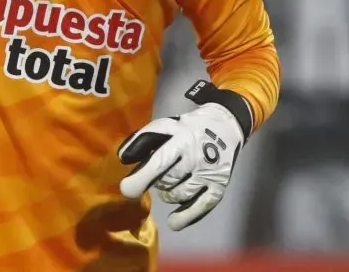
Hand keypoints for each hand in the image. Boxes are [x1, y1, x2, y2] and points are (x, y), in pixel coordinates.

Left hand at [118, 87, 249, 230]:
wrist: (225, 126)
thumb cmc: (186, 129)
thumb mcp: (165, 126)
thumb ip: (142, 140)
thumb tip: (123, 159)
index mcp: (182, 139)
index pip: (160, 161)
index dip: (142, 177)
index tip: (126, 190)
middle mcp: (198, 158)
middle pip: (167, 181)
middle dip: (155, 181)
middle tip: (157, 174)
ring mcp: (210, 174)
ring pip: (179, 195)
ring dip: (167, 194)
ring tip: (168, 183)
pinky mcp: (220, 187)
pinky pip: (200, 207)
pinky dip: (185, 217)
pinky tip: (173, 222)